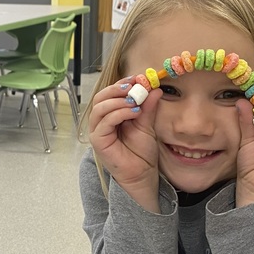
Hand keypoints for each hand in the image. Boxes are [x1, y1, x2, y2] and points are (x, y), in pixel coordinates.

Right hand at [88, 77, 163, 209]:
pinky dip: (118, 113)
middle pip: (101, 97)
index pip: (110, 93)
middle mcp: (101, 121)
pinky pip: (104, 122)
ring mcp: (98, 131)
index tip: (138, 78)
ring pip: (100, 107)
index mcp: (111, 114)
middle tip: (134, 86)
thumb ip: (148, 107)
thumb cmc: (142, 152)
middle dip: (117, 89)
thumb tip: (155, 89)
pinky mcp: (99, 141)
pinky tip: (133, 112)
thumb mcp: (147, 124)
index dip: (122, 83)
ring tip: (135, 102)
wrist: (142, 174)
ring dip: (118, 101)